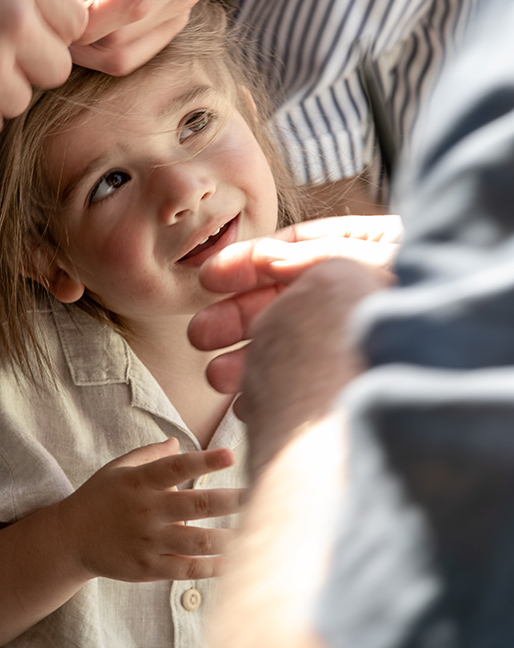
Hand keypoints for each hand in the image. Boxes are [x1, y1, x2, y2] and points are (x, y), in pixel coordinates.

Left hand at [41, 0, 204, 74]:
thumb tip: (78, 10)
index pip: (132, 0)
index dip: (87, 20)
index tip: (53, 11)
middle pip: (126, 32)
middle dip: (81, 30)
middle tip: (53, 4)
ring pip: (126, 51)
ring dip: (87, 41)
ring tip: (70, 6)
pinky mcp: (176, 15)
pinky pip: (133, 55)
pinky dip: (101, 48)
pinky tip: (85, 19)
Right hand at [60, 437, 242, 582]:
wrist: (69, 539)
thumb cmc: (99, 498)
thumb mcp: (118, 469)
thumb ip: (150, 455)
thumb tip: (179, 442)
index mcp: (140, 482)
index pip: (175, 468)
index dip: (203, 461)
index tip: (230, 454)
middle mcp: (146, 511)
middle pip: (195, 505)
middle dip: (232, 500)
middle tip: (261, 495)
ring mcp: (148, 542)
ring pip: (197, 541)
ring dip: (230, 537)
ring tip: (257, 530)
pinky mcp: (148, 568)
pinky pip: (187, 568)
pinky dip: (213, 567)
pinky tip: (235, 561)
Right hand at [188, 215, 399, 398]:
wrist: (446, 386)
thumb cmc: (415, 310)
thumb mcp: (356, 265)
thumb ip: (312, 256)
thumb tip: (267, 258)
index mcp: (377, 250)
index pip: (301, 246)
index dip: (249, 260)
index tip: (210, 277)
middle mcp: (368, 294)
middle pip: (289, 299)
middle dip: (238, 318)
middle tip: (201, 333)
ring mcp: (364, 340)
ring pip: (294, 346)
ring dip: (249, 361)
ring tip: (216, 376)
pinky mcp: (362, 383)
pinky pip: (311, 387)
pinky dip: (279, 393)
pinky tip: (251, 401)